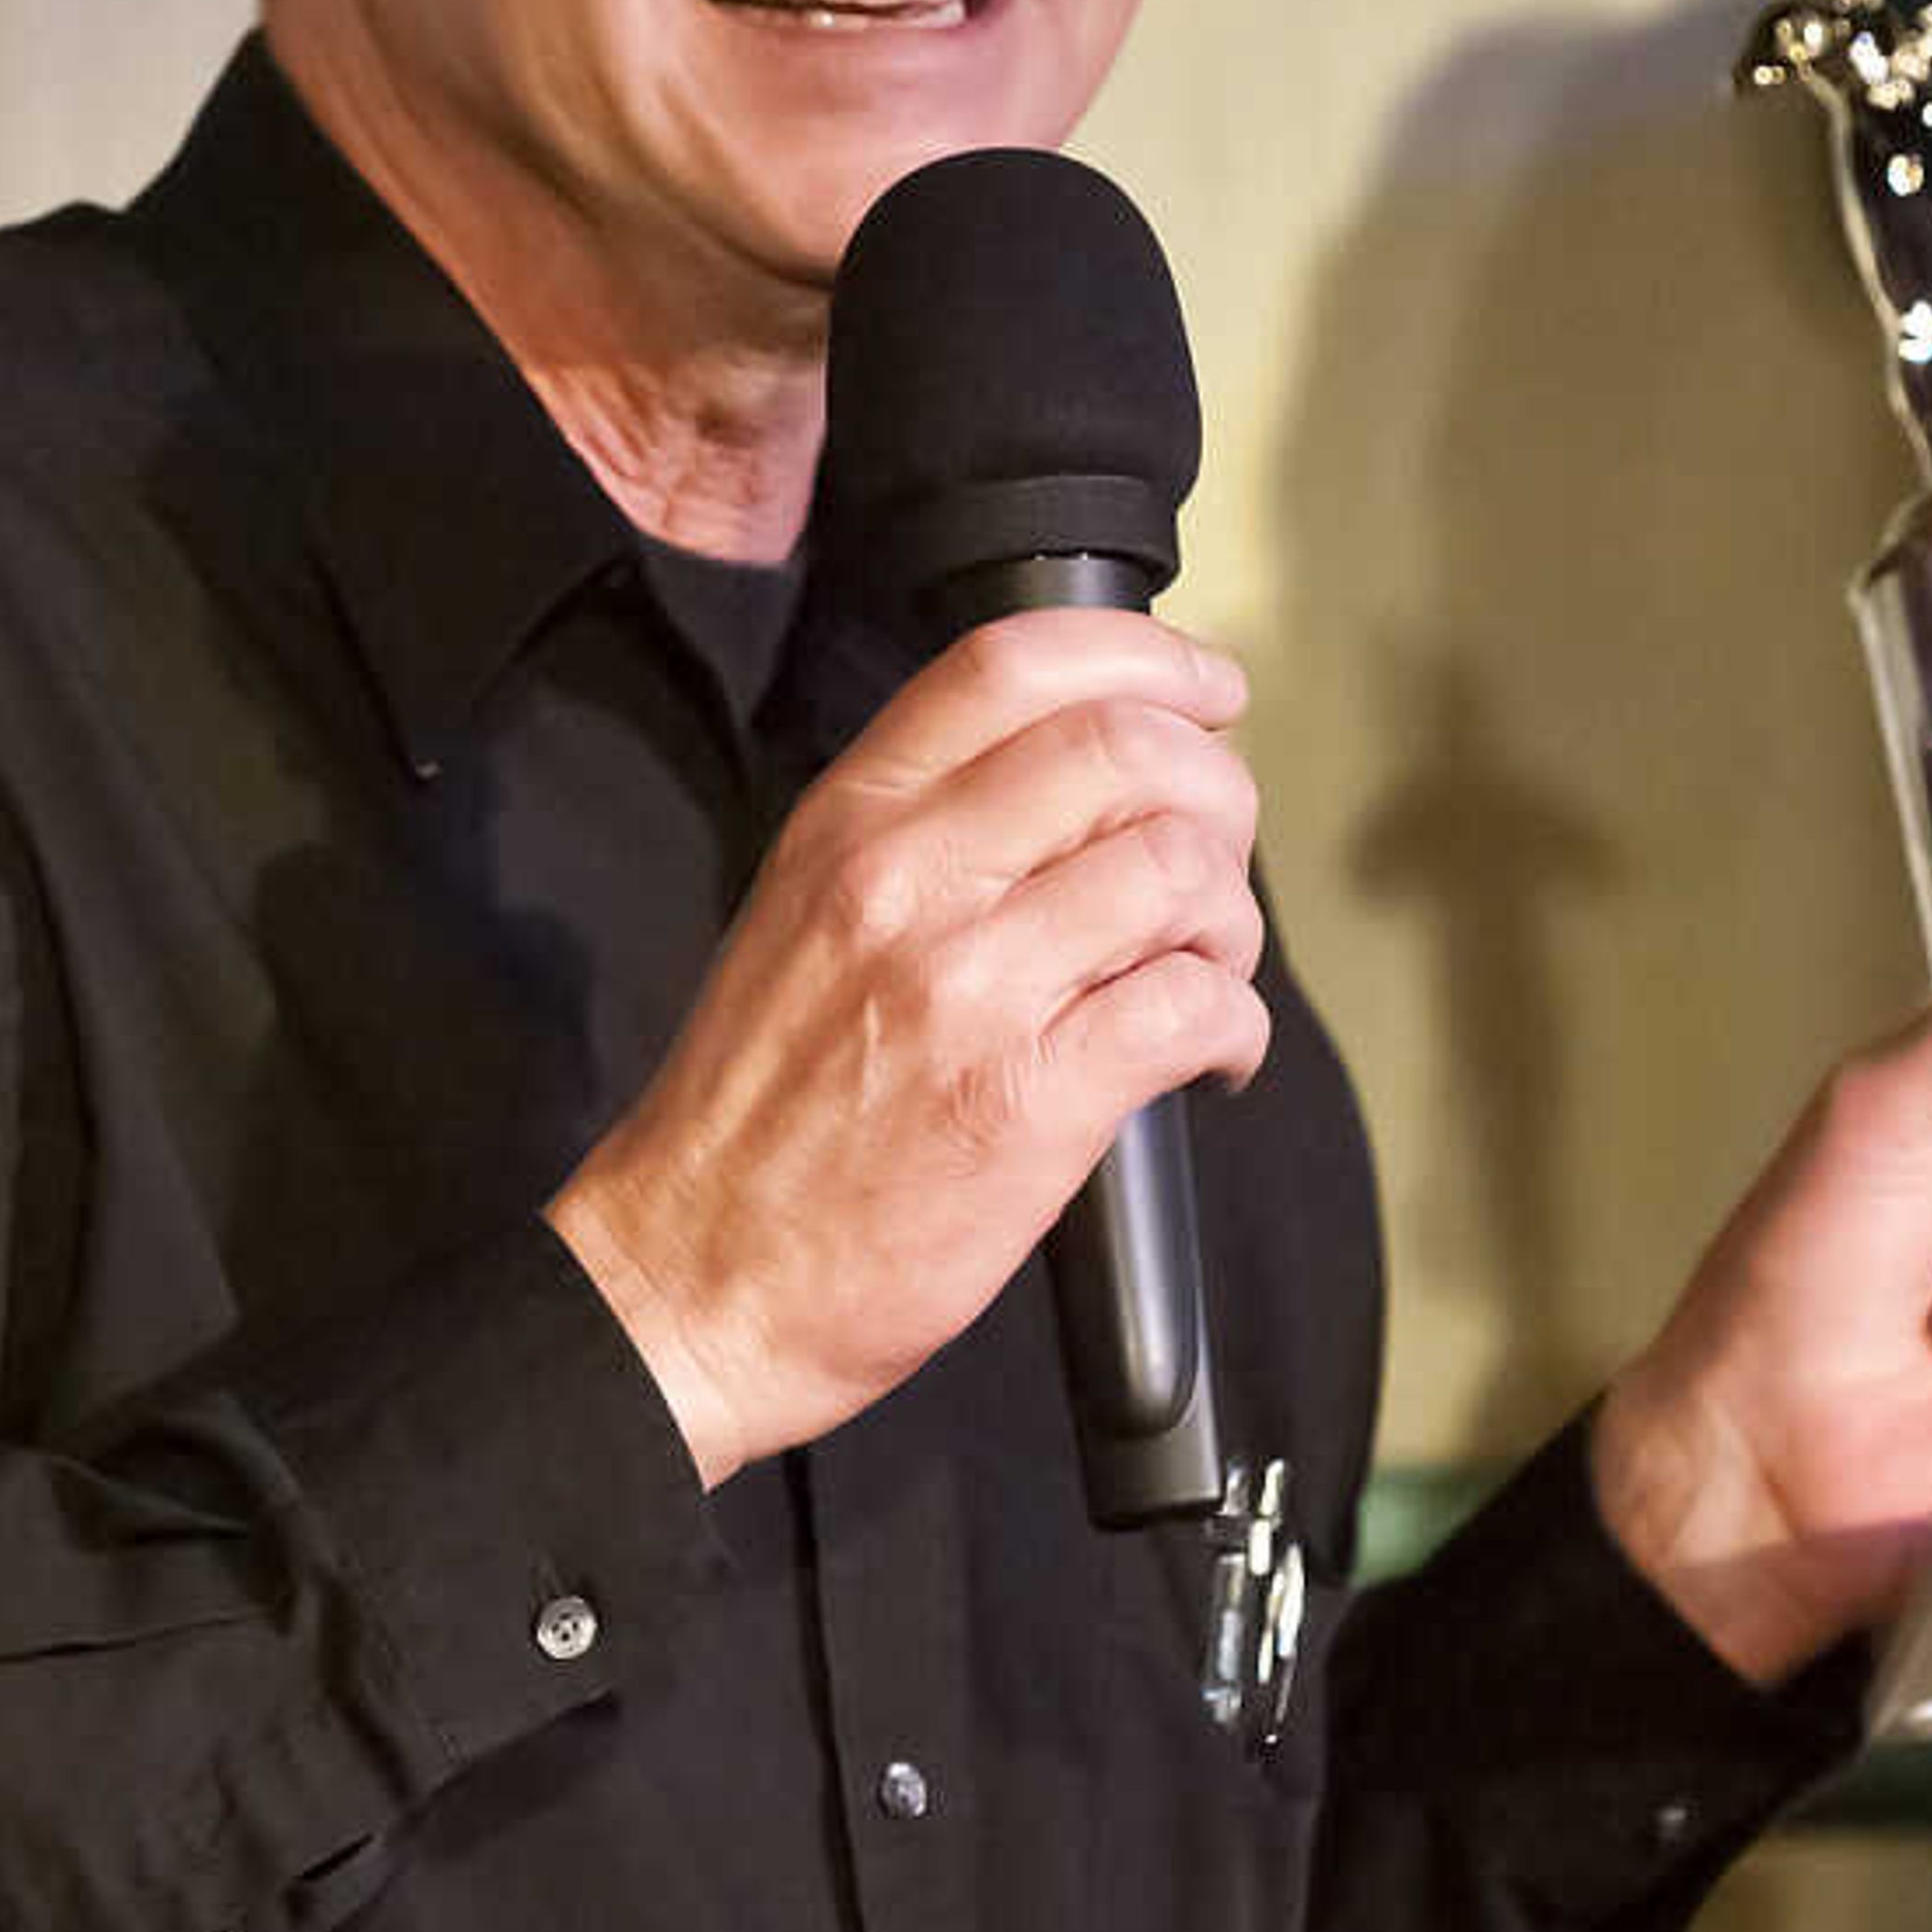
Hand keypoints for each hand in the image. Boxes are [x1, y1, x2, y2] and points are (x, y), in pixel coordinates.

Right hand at [547, 609, 1268, 1484]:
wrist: (694, 1278)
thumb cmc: (758, 1109)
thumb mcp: (803, 910)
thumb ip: (923, 829)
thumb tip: (1085, 782)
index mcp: (851, 819)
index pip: (1011, 662)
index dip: (1144, 654)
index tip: (1206, 690)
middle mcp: (908, 878)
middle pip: (1125, 748)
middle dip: (1217, 791)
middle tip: (1219, 854)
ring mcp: (969, 987)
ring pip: (1179, 870)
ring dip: (1230, 918)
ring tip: (1205, 969)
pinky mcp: (1030, 1101)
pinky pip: (1194, 1006)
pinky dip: (1237, 1025)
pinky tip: (1211, 1057)